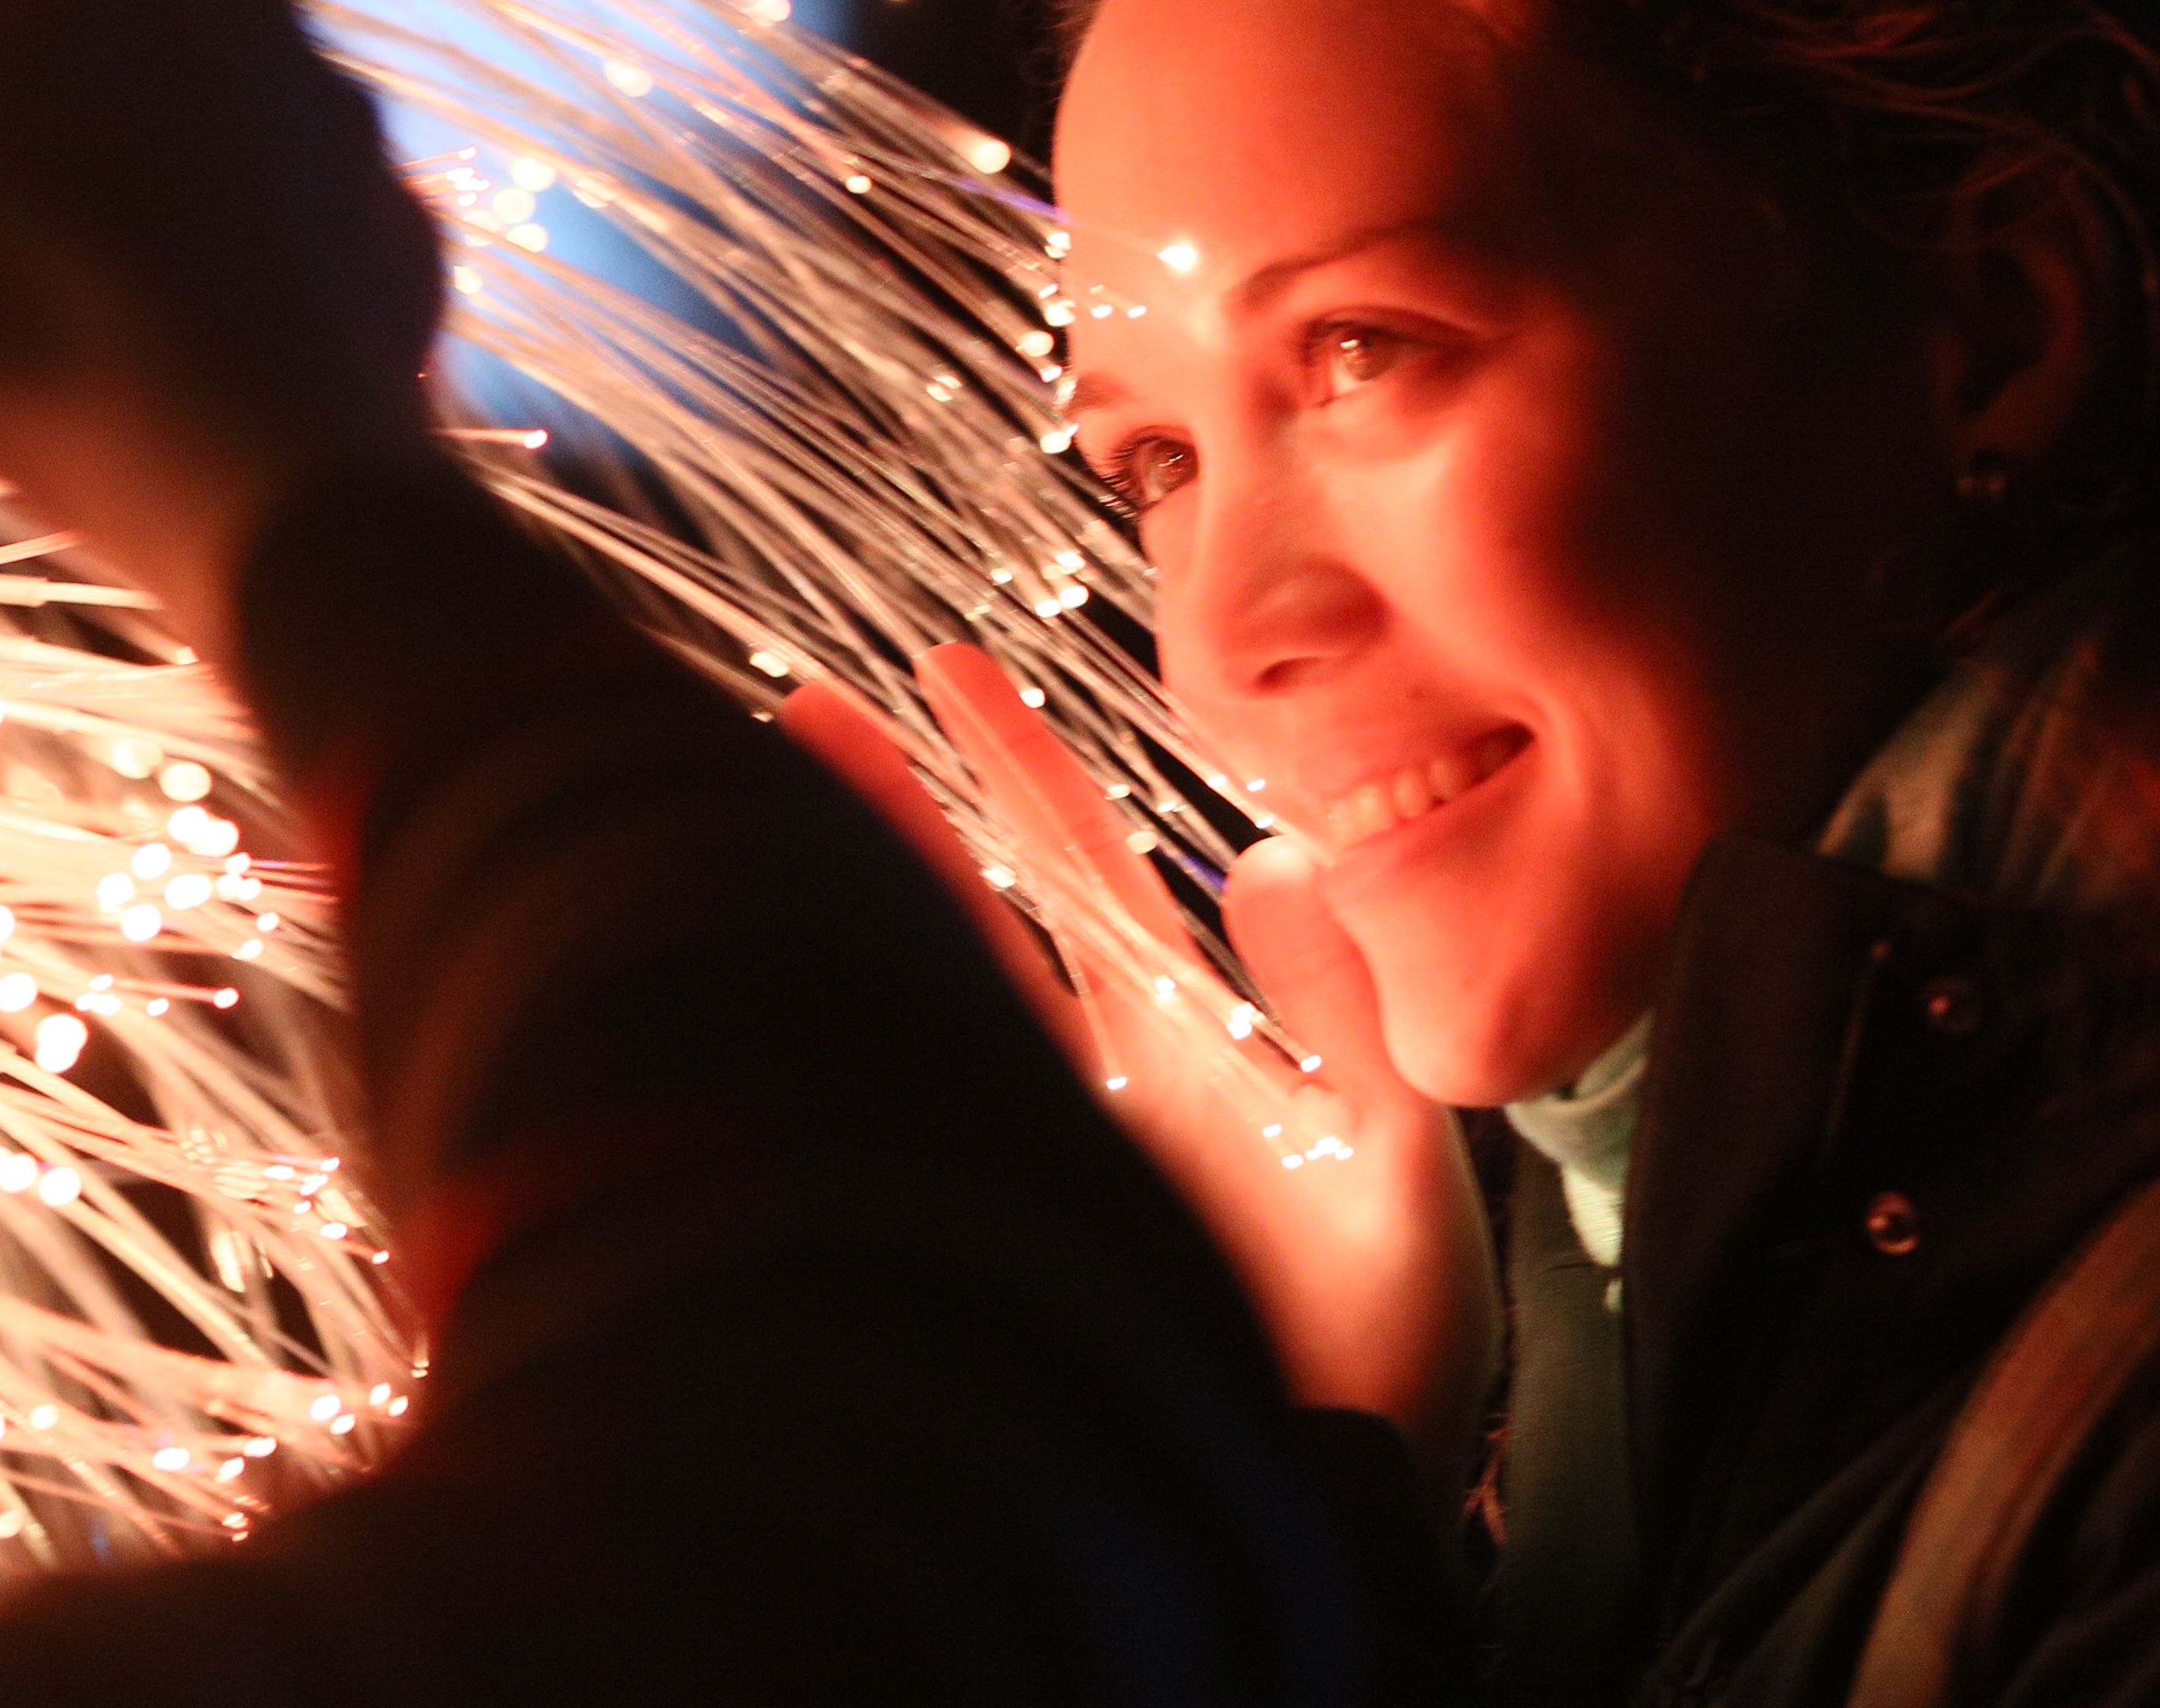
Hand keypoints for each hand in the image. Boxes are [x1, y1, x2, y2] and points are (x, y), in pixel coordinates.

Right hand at [785, 649, 1495, 1479]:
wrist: (1348, 1492)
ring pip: (932, 999)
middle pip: (969, 916)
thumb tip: (1277, 851)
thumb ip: (1343, 1014)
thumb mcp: (1399, 1159)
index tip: (950, 667)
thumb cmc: (1394, 1350)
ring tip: (760, 805)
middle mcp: (1086, 1090)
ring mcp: (1031, 1155)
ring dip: (859, 901)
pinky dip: (849, 1039)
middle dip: (892, 808)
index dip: (1021, 769)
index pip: (1087, 877)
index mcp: (1184, 1048)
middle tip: (801, 706)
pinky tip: (781, 978)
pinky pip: (919, 1107)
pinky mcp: (1001, 1220)